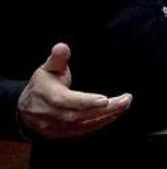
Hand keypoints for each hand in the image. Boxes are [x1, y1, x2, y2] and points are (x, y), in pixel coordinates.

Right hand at [17, 43, 131, 138]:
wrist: (25, 109)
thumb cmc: (41, 84)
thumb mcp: (47, 68)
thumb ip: (58, 58)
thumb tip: (62, 46)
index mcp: (45, 95)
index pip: (65, 101)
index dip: (85, 101)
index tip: (105, 99)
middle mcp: (48, 114)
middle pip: (78, 115)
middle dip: (104, 109)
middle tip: (126, 100)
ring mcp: (54, 127)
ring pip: (82, 125)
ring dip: (106, 116)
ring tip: (124, 104)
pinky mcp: (61, 134)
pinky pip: (83, 131)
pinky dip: (100, 123)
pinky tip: (114, 114)